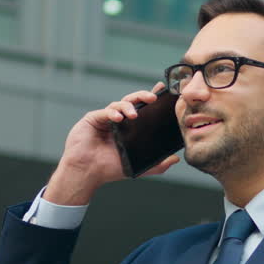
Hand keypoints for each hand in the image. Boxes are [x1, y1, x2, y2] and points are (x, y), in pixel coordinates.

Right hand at [44, 83, 179, 204]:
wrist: (87, 173)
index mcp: (128, 128)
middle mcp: (118, 120)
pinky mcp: (93, 118)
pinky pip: (105, 111)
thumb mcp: (137, 166)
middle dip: (142, 96)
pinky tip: (118, 118)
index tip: (162, 91)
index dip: (150, 99)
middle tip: (153, 98)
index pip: (142, 110)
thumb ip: (157, 165)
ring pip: (120, 103)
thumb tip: (176, 159)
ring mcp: (105, 118)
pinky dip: (113, 112)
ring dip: (128, 106)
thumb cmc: (108, 169)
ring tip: (134, 115)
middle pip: (132, 101)